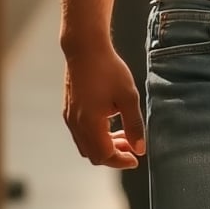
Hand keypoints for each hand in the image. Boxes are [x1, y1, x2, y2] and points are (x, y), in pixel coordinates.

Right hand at [62, 44, 145, 167]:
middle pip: (93, 154)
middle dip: (114, 154)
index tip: (136, 159)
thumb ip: (134, 124)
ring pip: (86, 144)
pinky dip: (95, 136)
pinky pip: (81, 133)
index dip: (121, 161)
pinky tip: (109, 122)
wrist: (85, 47)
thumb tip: (140, 149)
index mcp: (89, 124)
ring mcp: (70, 117)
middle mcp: (76, 124)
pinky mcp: (69, 109)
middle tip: (132, 146)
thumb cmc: (108, 69)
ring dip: (104, 145)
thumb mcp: (128, 96)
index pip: (104, 155)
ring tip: (123, 134)